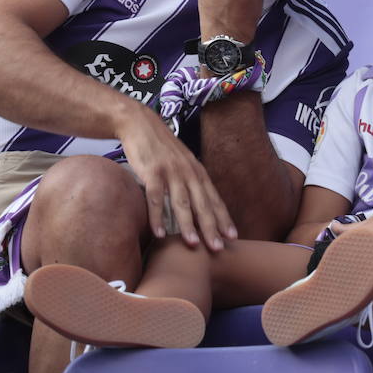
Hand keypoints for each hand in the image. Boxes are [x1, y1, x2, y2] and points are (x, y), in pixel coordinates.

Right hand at [116, 103, 237, 250]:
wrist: (140, 124)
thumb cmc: (161, 148)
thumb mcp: (182, 163)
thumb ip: (190, 181)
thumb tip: (197, 205)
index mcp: (197, 171)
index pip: (214, 199)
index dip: (223, 218)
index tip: (232, 236)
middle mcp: (188, 172)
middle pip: (202, 204)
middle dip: (211, 227)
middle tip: (218, 248)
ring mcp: (170, 172)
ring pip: (182, 203)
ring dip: (188, 225)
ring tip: (194, 244)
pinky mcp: (152, 172)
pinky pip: (156, 198)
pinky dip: (157, 217)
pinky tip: (159, 233)